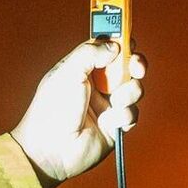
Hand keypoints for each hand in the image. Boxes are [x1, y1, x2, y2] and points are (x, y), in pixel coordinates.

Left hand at [9, 40, 147, 187]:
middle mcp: (97, 85)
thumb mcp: (67, 72)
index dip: (120, 41)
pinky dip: (124, 116)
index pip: (107, 48)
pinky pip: (132, 114)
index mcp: (83, 68)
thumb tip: (115, 46)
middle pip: (127, 66)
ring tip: (117, 99)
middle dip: (135, 63)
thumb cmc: (52, 109)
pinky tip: (109, 121)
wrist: (51, 149)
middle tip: (136, 65)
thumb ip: (91, 53)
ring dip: (130, 91)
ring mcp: (108, 105)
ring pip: (134, 89)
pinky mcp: (115, 126)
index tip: (129, 38)